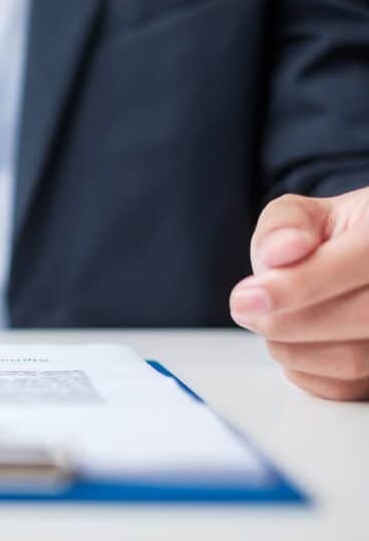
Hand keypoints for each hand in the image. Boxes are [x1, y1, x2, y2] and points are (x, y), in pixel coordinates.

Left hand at [231, 188, 368, 400]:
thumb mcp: (302, 215)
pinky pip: (348, 387)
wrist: (356, 265)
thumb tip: (282, 253)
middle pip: (359, 318)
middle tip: (246, 309)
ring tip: (271, 323)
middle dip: (285, 320)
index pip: (359, 264)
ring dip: (292, 348)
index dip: (298, 286)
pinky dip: (306, 372)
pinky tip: (298, 344)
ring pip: (352, 360)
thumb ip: (284, 224)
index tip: (245, 298)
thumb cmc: (331, 241)